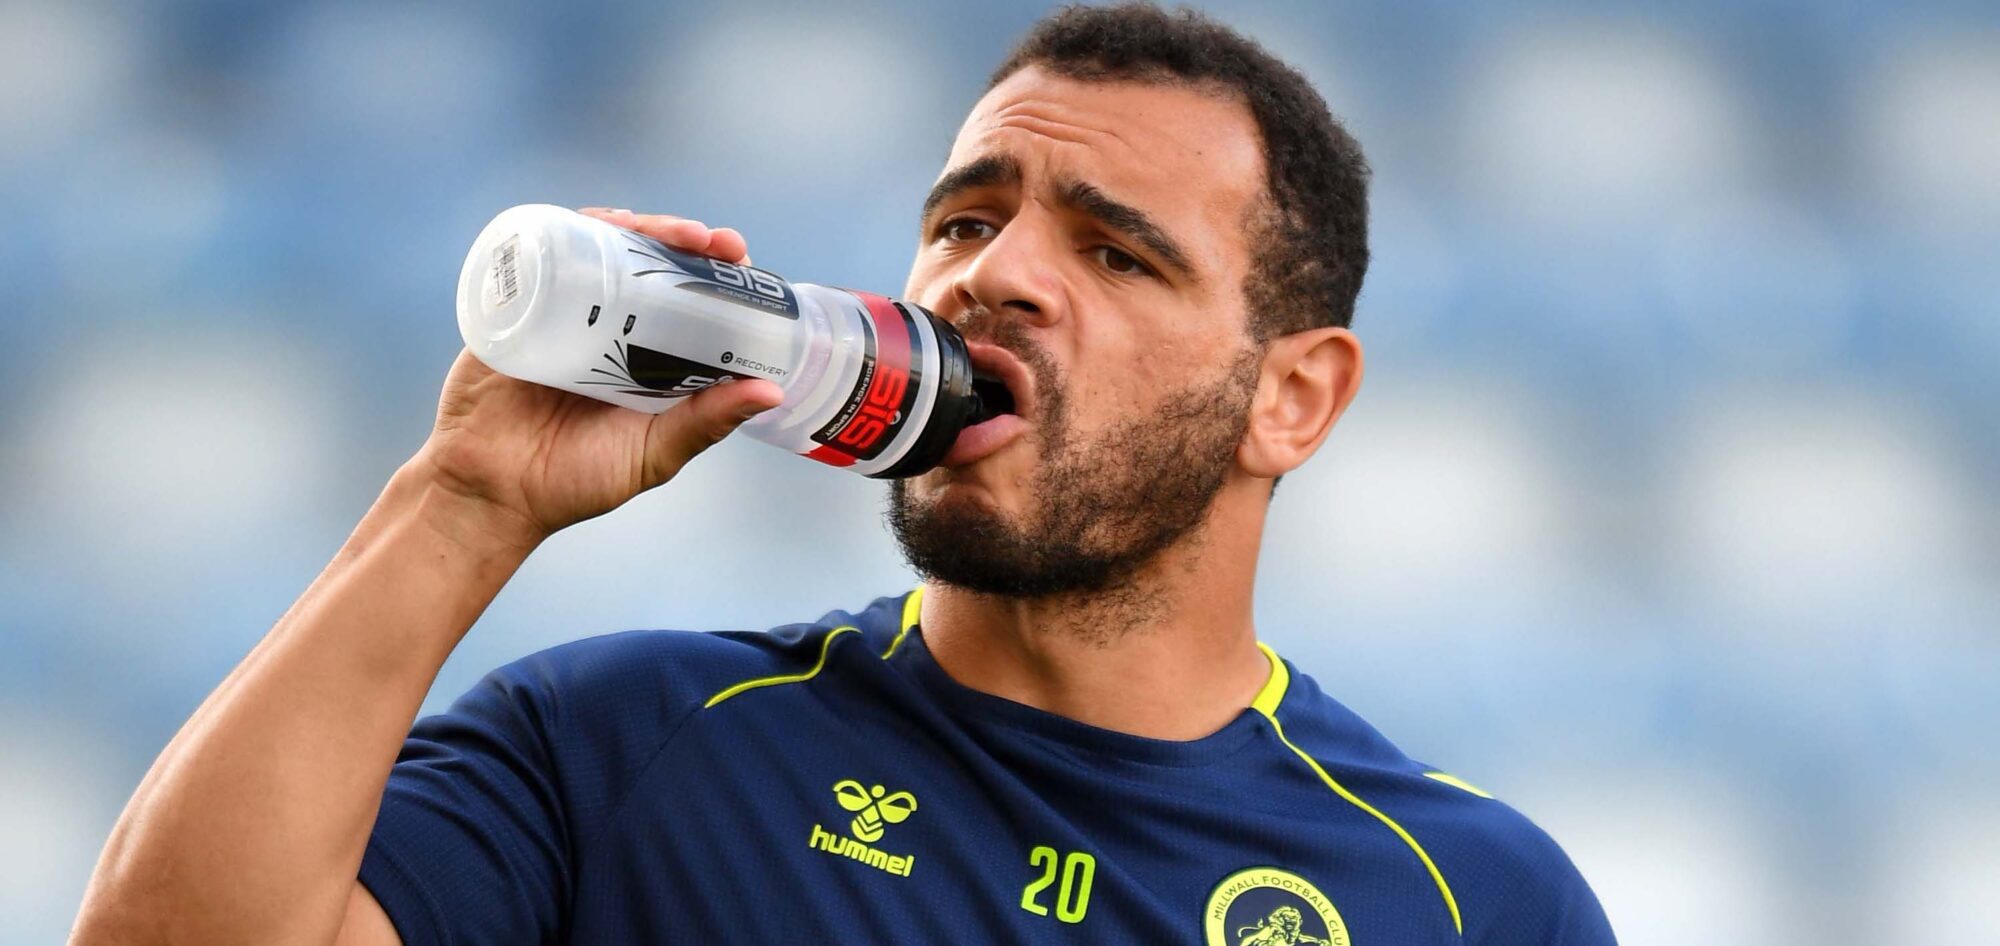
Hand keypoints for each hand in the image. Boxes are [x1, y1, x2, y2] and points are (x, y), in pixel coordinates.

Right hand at [409, 209, 783, 550]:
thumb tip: (771, 392)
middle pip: (651, 264)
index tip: (743, 262)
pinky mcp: (518, 305)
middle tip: (714, 240)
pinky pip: (546, 255)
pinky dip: (575, 230)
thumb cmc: (572, 481)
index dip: (718, 277)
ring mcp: (564, 312)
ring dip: (640, 227)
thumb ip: (705, 424)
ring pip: (605, 251)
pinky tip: (602, 224)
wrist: (487, 492)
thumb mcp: (651, 453)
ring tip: (671, 231)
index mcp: (647, 359)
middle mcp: (610, 328)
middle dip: (686, 241)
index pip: (690, 302)